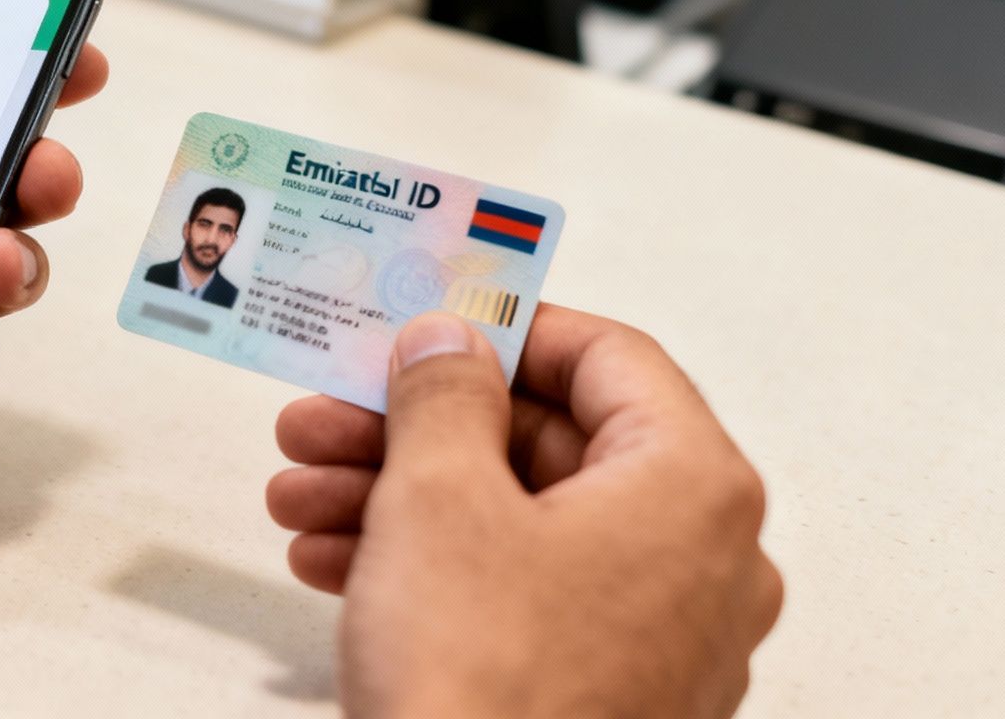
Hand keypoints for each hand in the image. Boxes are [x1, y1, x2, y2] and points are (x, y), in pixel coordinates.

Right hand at [265, 306, 782, 717]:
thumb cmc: (483, 686)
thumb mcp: (437, 499)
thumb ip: (442, 395)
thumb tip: (449, 343)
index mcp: (692, 488)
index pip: (607, 357)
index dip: (503, 330)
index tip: (425, 324)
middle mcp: (702, 561)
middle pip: (550, 445)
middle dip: (417, 428)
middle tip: (328, 415)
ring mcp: (662, 638)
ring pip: (522, 525)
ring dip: (402, 498)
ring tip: (301, 495)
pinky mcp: (611, 695)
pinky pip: (523, 598)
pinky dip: (435, 569)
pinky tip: (336, 561)